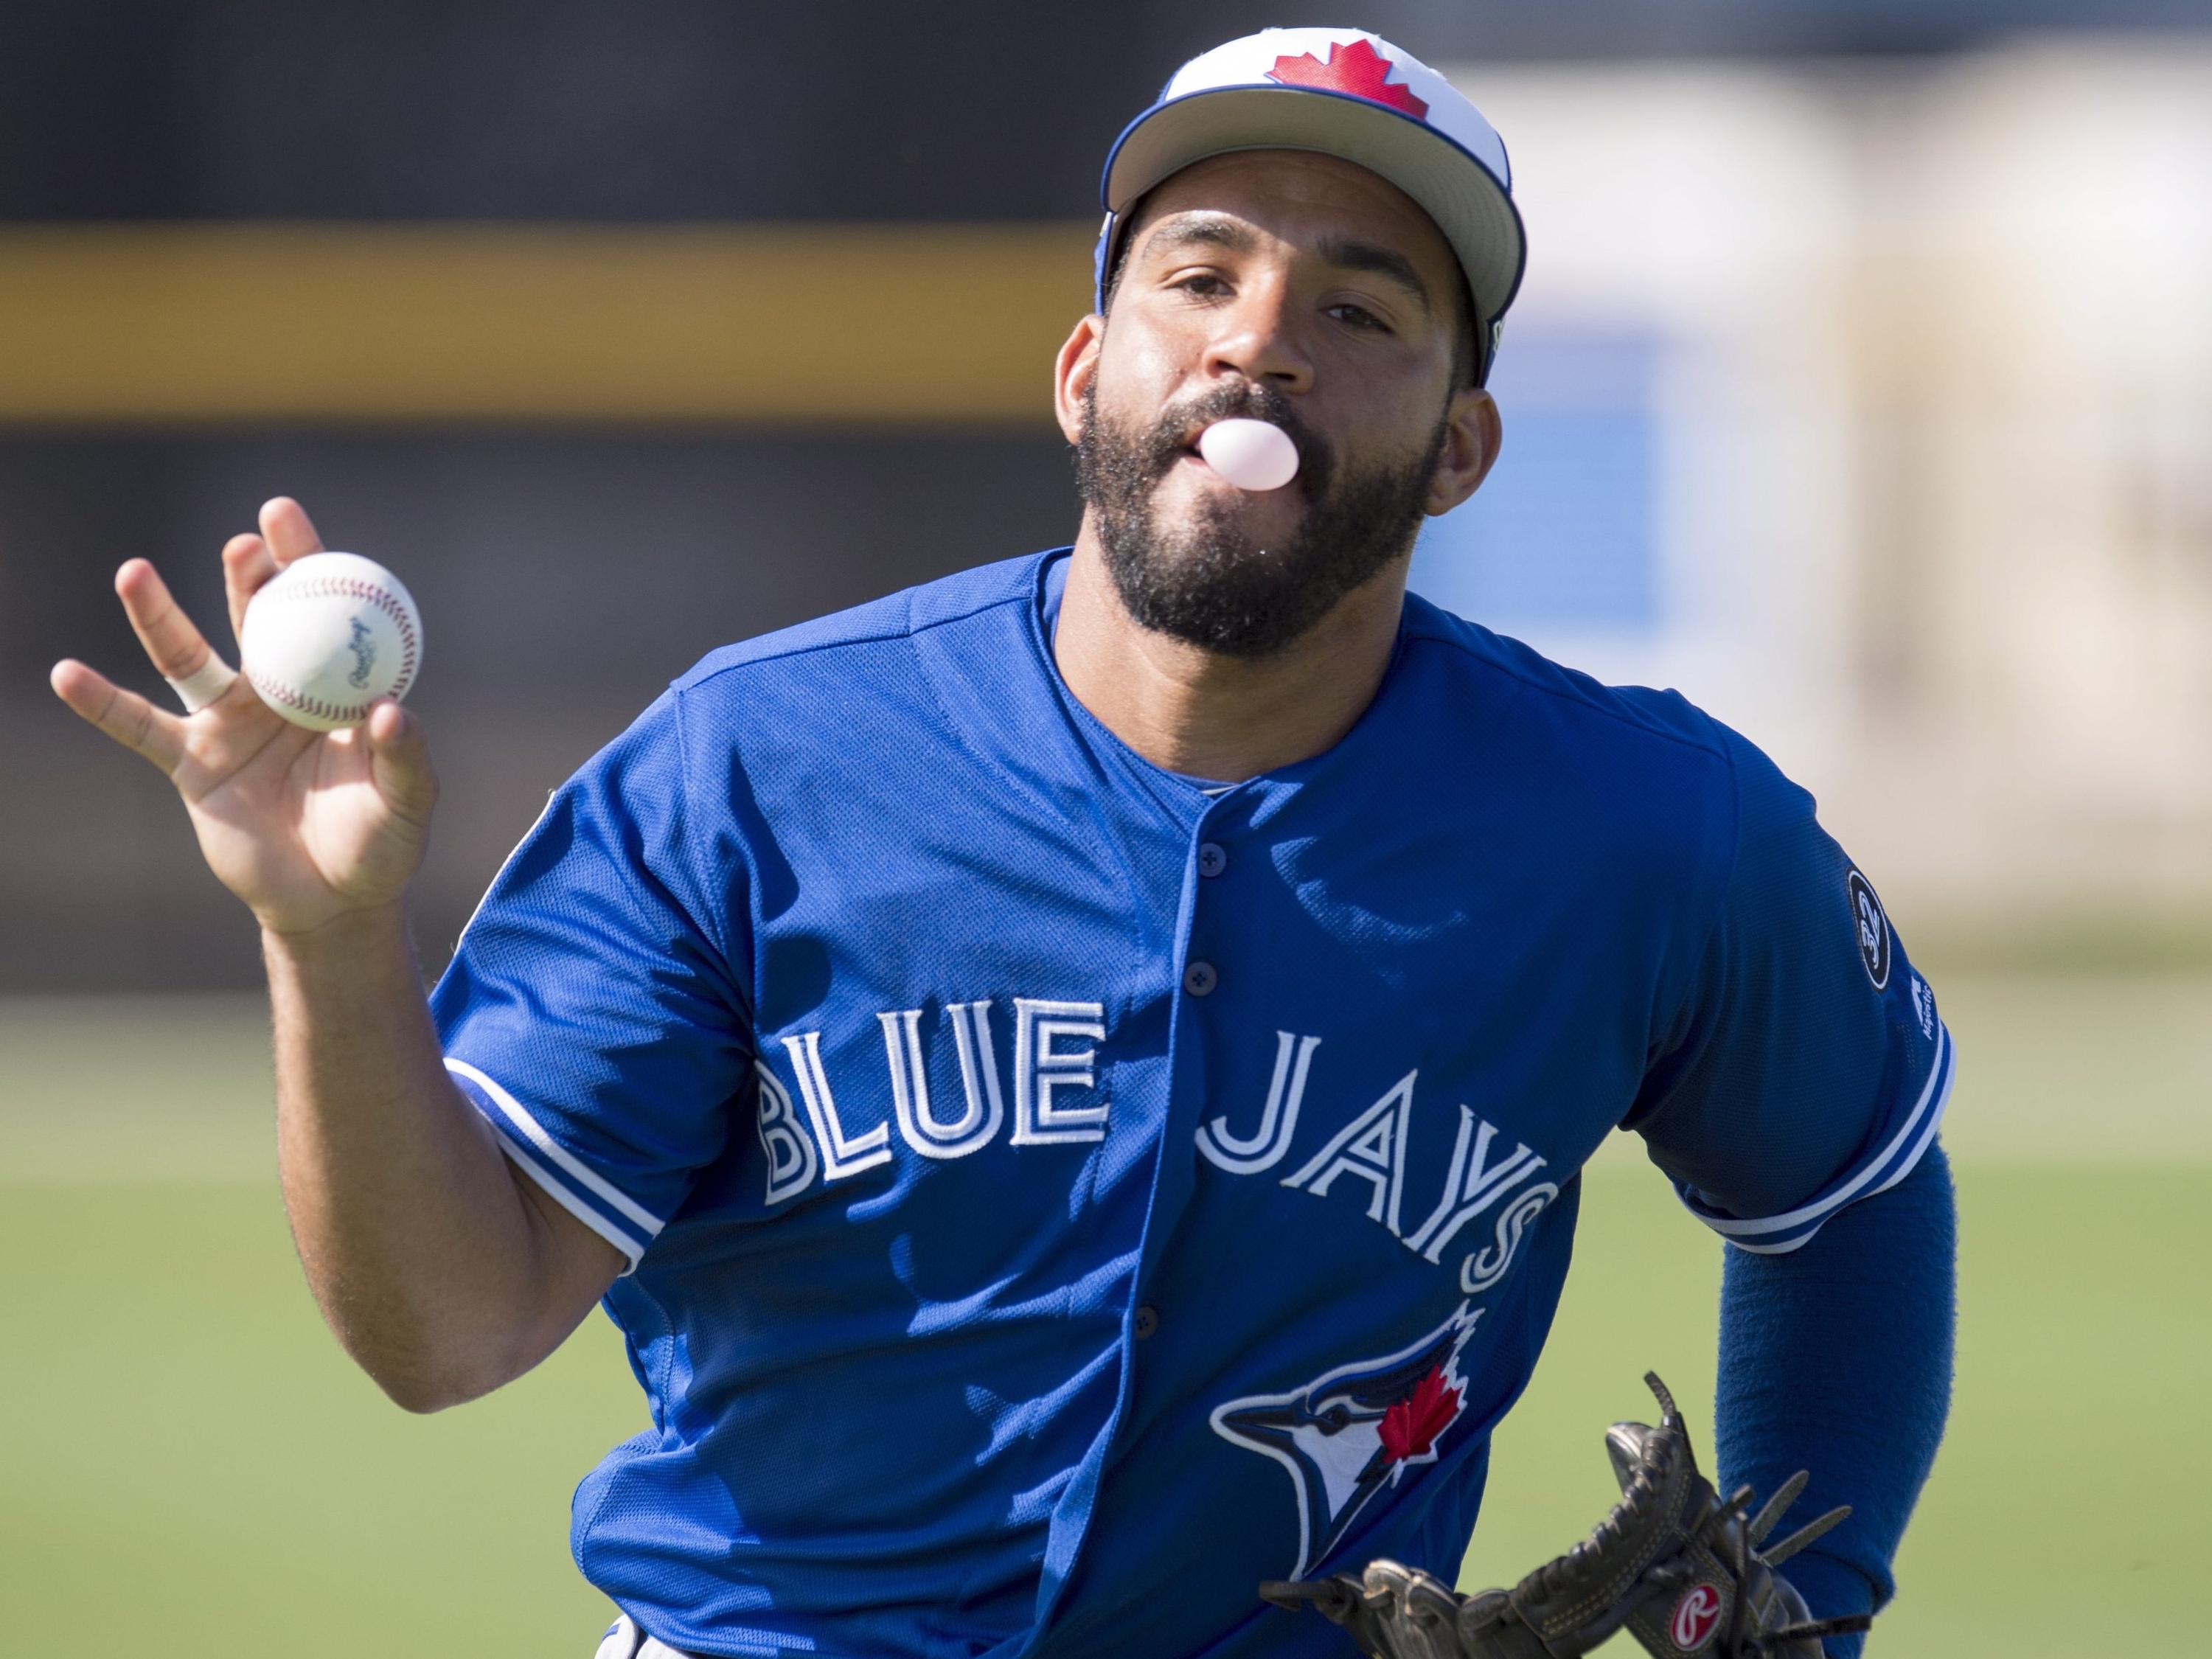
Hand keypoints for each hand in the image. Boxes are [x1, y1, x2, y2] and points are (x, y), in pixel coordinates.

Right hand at [50, 497, 437, 936]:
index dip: (303, 560)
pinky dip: (102, 703)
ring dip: (158, 616)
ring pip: (187, 659)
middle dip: (247, 578)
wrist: (332, 901)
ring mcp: (230, 723)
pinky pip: (139, 727)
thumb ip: (404, 758)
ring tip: (133, 573)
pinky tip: (67, 674)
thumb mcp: (406, 802)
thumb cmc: (380, 844)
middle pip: (257, 620)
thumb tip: (389, 712)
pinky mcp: (191, 763)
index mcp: (333, 687)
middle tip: (243, 544)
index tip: (281, 515)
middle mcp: (278, 691)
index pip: (320, 610)